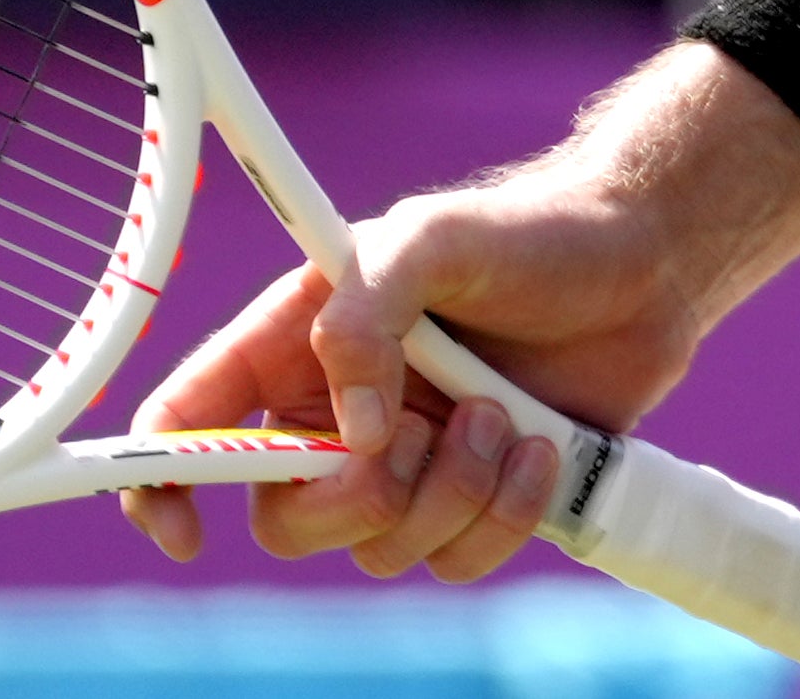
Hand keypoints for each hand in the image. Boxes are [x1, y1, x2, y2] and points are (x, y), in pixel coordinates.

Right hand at [123, 168, 701, 583]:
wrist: (640, 268)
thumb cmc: (526, 236)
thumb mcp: (432, 238)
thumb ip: (366, 315)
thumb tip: (353, 436)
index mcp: (295, 344)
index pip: (189, 422)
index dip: (160, 481)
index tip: (183, 529)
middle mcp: (338, 414)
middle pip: (283, 518)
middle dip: (354, 498)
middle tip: (417, 438)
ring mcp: (407, 465)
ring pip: (377, 549)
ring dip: (449, 495)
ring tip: (502, 416)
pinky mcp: (472, 502)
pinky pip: (454, 563)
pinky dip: (500, 519)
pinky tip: (539, 451)